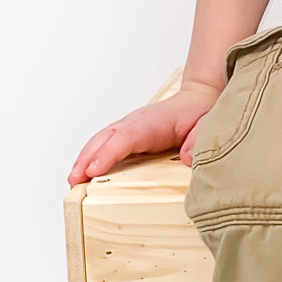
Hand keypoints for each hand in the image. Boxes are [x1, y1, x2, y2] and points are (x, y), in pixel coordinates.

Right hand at [66, 85, 220, 185]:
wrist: (197, 100)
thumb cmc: (199, 112)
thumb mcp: (208, 124)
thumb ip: (199, 140)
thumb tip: (186, 158)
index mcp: (153, 122)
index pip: (126, 136)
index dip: (108, 153)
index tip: (93, 170)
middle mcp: (135, 123)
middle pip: (106, 138)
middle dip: (87, 158)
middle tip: (74, 181)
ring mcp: (129, 128)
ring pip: (101, 141)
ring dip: (85, 159)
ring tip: (73, 181)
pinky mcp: (127, 135)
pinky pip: (105, 144)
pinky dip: (91, 156)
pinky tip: (84, 173)